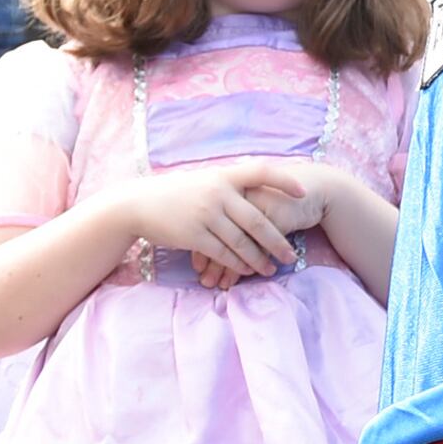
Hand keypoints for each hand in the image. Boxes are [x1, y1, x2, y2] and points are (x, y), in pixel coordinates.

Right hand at [109, 158, 314, 282]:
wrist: (137, 204)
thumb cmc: (175, 193)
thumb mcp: (203, 180)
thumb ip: (229, 184)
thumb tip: (260, 187)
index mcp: (223, 175)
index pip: (261, 172)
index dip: (285, 181)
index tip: (304, 193)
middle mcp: (218, 193)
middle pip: (258, 221)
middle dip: (278, 241)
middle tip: (292, 255)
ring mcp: (206, 214)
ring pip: (243, 243)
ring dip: (259, 260)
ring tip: (272, 270)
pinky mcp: (195, 235)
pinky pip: (224, 254)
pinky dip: (238, 265)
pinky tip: (247, 271)